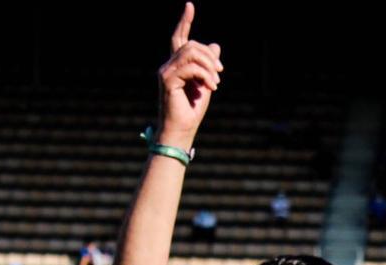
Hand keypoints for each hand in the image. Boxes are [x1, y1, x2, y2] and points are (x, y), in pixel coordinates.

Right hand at [156, 3, 222, 147]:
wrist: (182, 130)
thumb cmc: (192, 111)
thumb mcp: (206, 83)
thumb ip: (209, 65)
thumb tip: (215, 45)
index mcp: (177, 65)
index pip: (180, 38)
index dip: (185, 21)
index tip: (190, 5)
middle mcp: (168, 65)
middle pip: (191, 45)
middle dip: (210, 56)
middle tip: (220, 73)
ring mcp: (165, 71)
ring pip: (190, 53)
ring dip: (209, 66)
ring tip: (216, 83)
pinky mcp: (167, 79)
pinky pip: (190, 67)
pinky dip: (205, 76)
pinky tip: (211, 87)